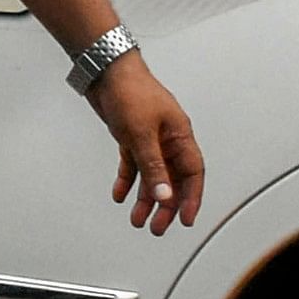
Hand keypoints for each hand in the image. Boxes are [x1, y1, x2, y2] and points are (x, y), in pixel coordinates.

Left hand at [94, 55, 203, 233]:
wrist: (105, 71)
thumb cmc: (130, 90)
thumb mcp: (142, 134)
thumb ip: (153, 166)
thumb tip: (164, 194)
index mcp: (179, 135)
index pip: (192, 174)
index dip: (191, 198)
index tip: (186, 219)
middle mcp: (167, 139)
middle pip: (172, 179)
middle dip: (166, 205)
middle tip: (157, 226)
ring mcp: (149, 139)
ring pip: (152, 176)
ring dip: (145, 198)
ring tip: (137, 219)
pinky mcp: (131, 137)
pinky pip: (133, 166)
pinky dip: (127, 181)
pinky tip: (119, 194)